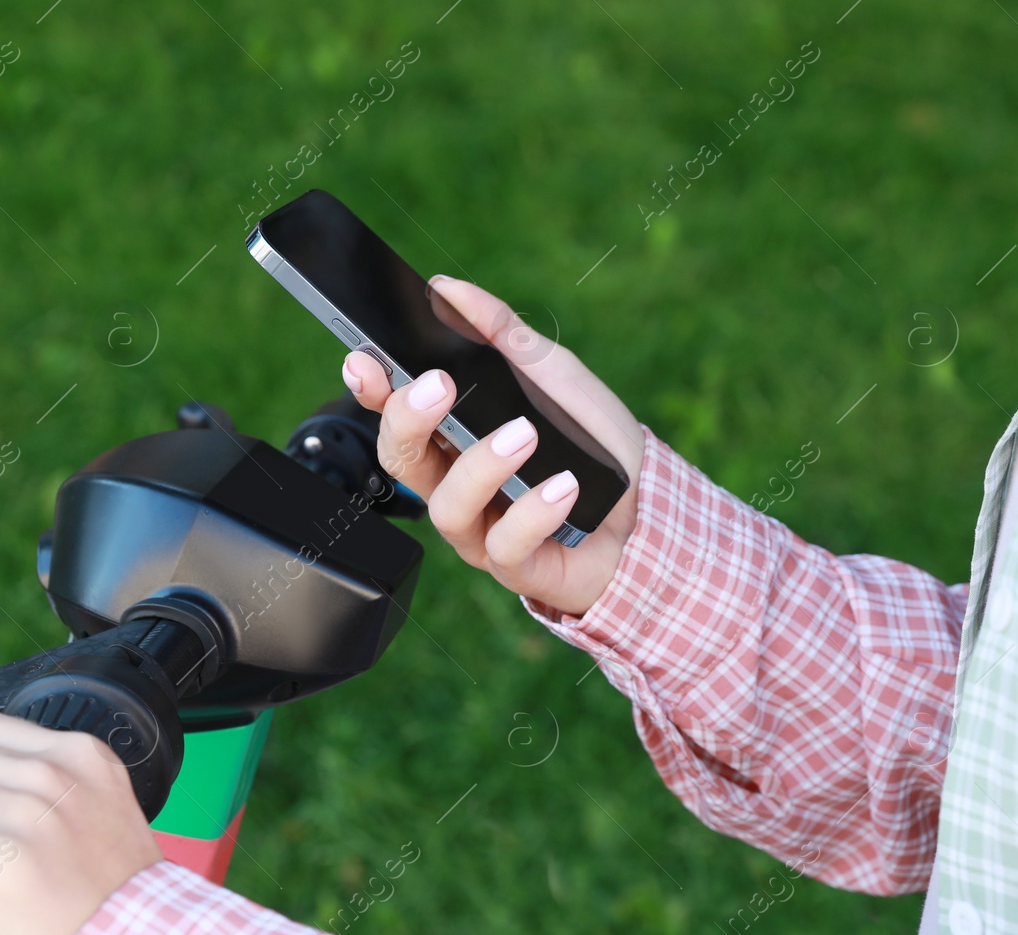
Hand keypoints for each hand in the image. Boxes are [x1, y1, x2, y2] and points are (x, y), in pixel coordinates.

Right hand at [341, 275, 642, 615]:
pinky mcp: (516, 564)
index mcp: (453, 433)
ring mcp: (481, 528)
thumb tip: (448, 288)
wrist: (652, 506)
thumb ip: (500, 332)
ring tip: (525, 433)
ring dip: (481, 465)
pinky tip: (564, 485)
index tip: (365, 361)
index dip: (370, 389)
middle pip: (399, 460)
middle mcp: (455, 482)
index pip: (393, 411)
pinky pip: (506, 544)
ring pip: (446, 507)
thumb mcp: (551, 372)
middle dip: (409, 421)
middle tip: (440, 385)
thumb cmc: (591, 442)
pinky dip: (534, 511)